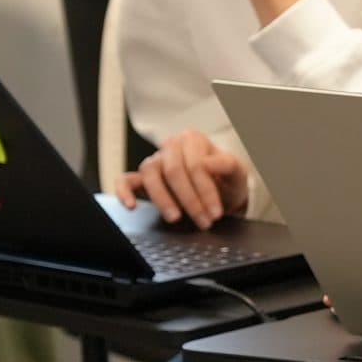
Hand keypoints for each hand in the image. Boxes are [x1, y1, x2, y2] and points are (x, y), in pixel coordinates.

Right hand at [113, 128, 251, 229]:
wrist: (221, 194)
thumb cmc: (227, 181)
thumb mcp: (237, 172)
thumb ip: (228, 164)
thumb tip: (207, 162)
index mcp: (194, 140)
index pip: (195, 165)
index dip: (206, 191)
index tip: (215, 213)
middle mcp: (171, 147)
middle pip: (173, 171)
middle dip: (189, 200)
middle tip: (203, 221)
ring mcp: (155, 161)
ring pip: (150, 174)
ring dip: (163, 199)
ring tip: (175, 218)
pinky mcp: (142, 178)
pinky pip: (126, 180)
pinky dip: (124, 192)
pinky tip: (131, 205)